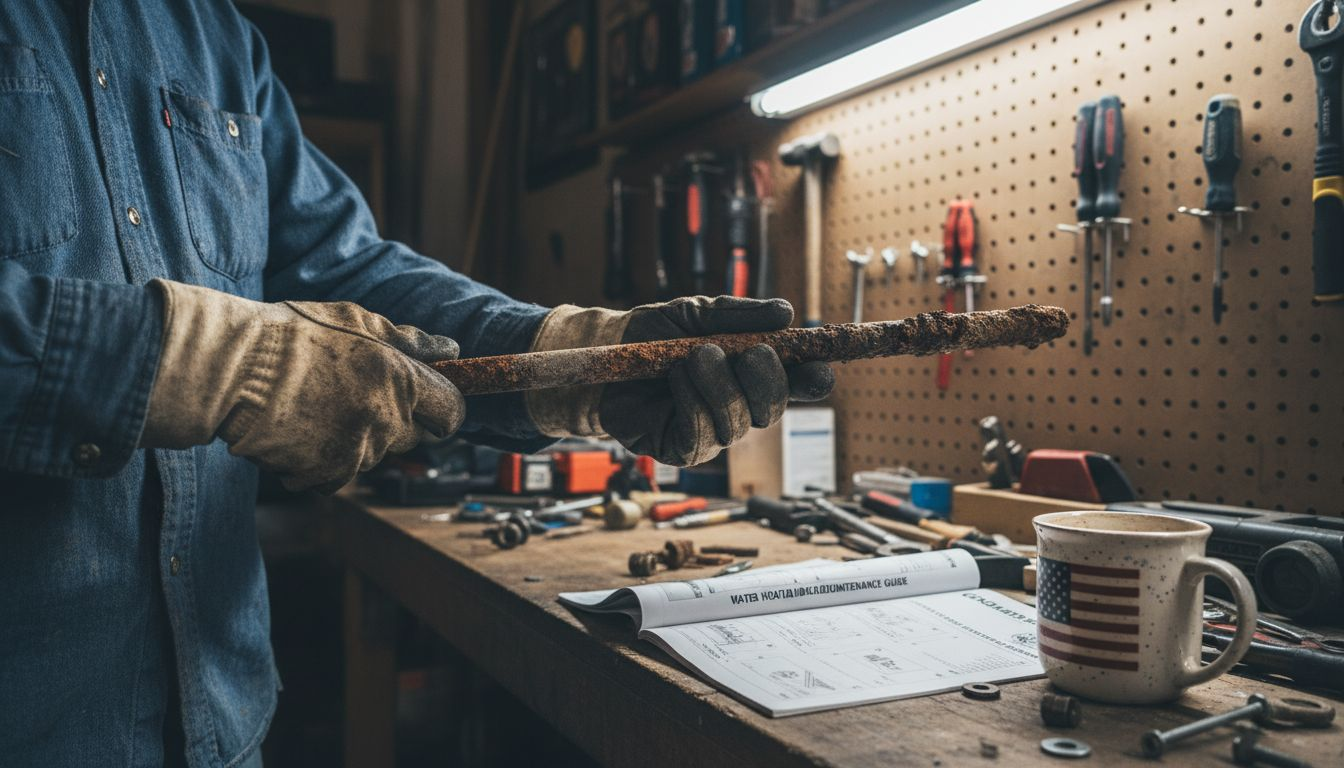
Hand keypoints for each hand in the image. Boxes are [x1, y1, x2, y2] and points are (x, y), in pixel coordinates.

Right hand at [141, 280, 463, 491]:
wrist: (231, 371)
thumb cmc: (291, 336)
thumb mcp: (355, 321)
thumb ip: (408, 340)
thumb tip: (448, 349)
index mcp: (400, 380)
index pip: (452, 411)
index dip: (443, 408)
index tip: (430, 403)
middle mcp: (385, 421)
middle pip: (413, 437)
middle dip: (397, 421)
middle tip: (356, 395)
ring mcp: (355, 452)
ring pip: (374, 455)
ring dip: (357, 439)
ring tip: (318, 408)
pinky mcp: (324, 475)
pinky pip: (339, 475)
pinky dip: (325, 461)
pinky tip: (301, 432)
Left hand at [525, 296, 833, 465]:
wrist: (606, 353)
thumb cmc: (654, 336)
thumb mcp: (696, 313)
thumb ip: (738, 314)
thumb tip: (785, 313)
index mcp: (752, 375)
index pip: (796, 384)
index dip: (813, 381)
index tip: (820, 369)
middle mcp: (739, 407)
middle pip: (774, 409)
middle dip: (767, 380)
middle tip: (748, 352)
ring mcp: (713, 433)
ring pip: (738, 424)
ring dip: (719, 385)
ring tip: (694, 356)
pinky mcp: (682, 450)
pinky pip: (703, 435)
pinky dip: (693, 401)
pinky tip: (676, 379)